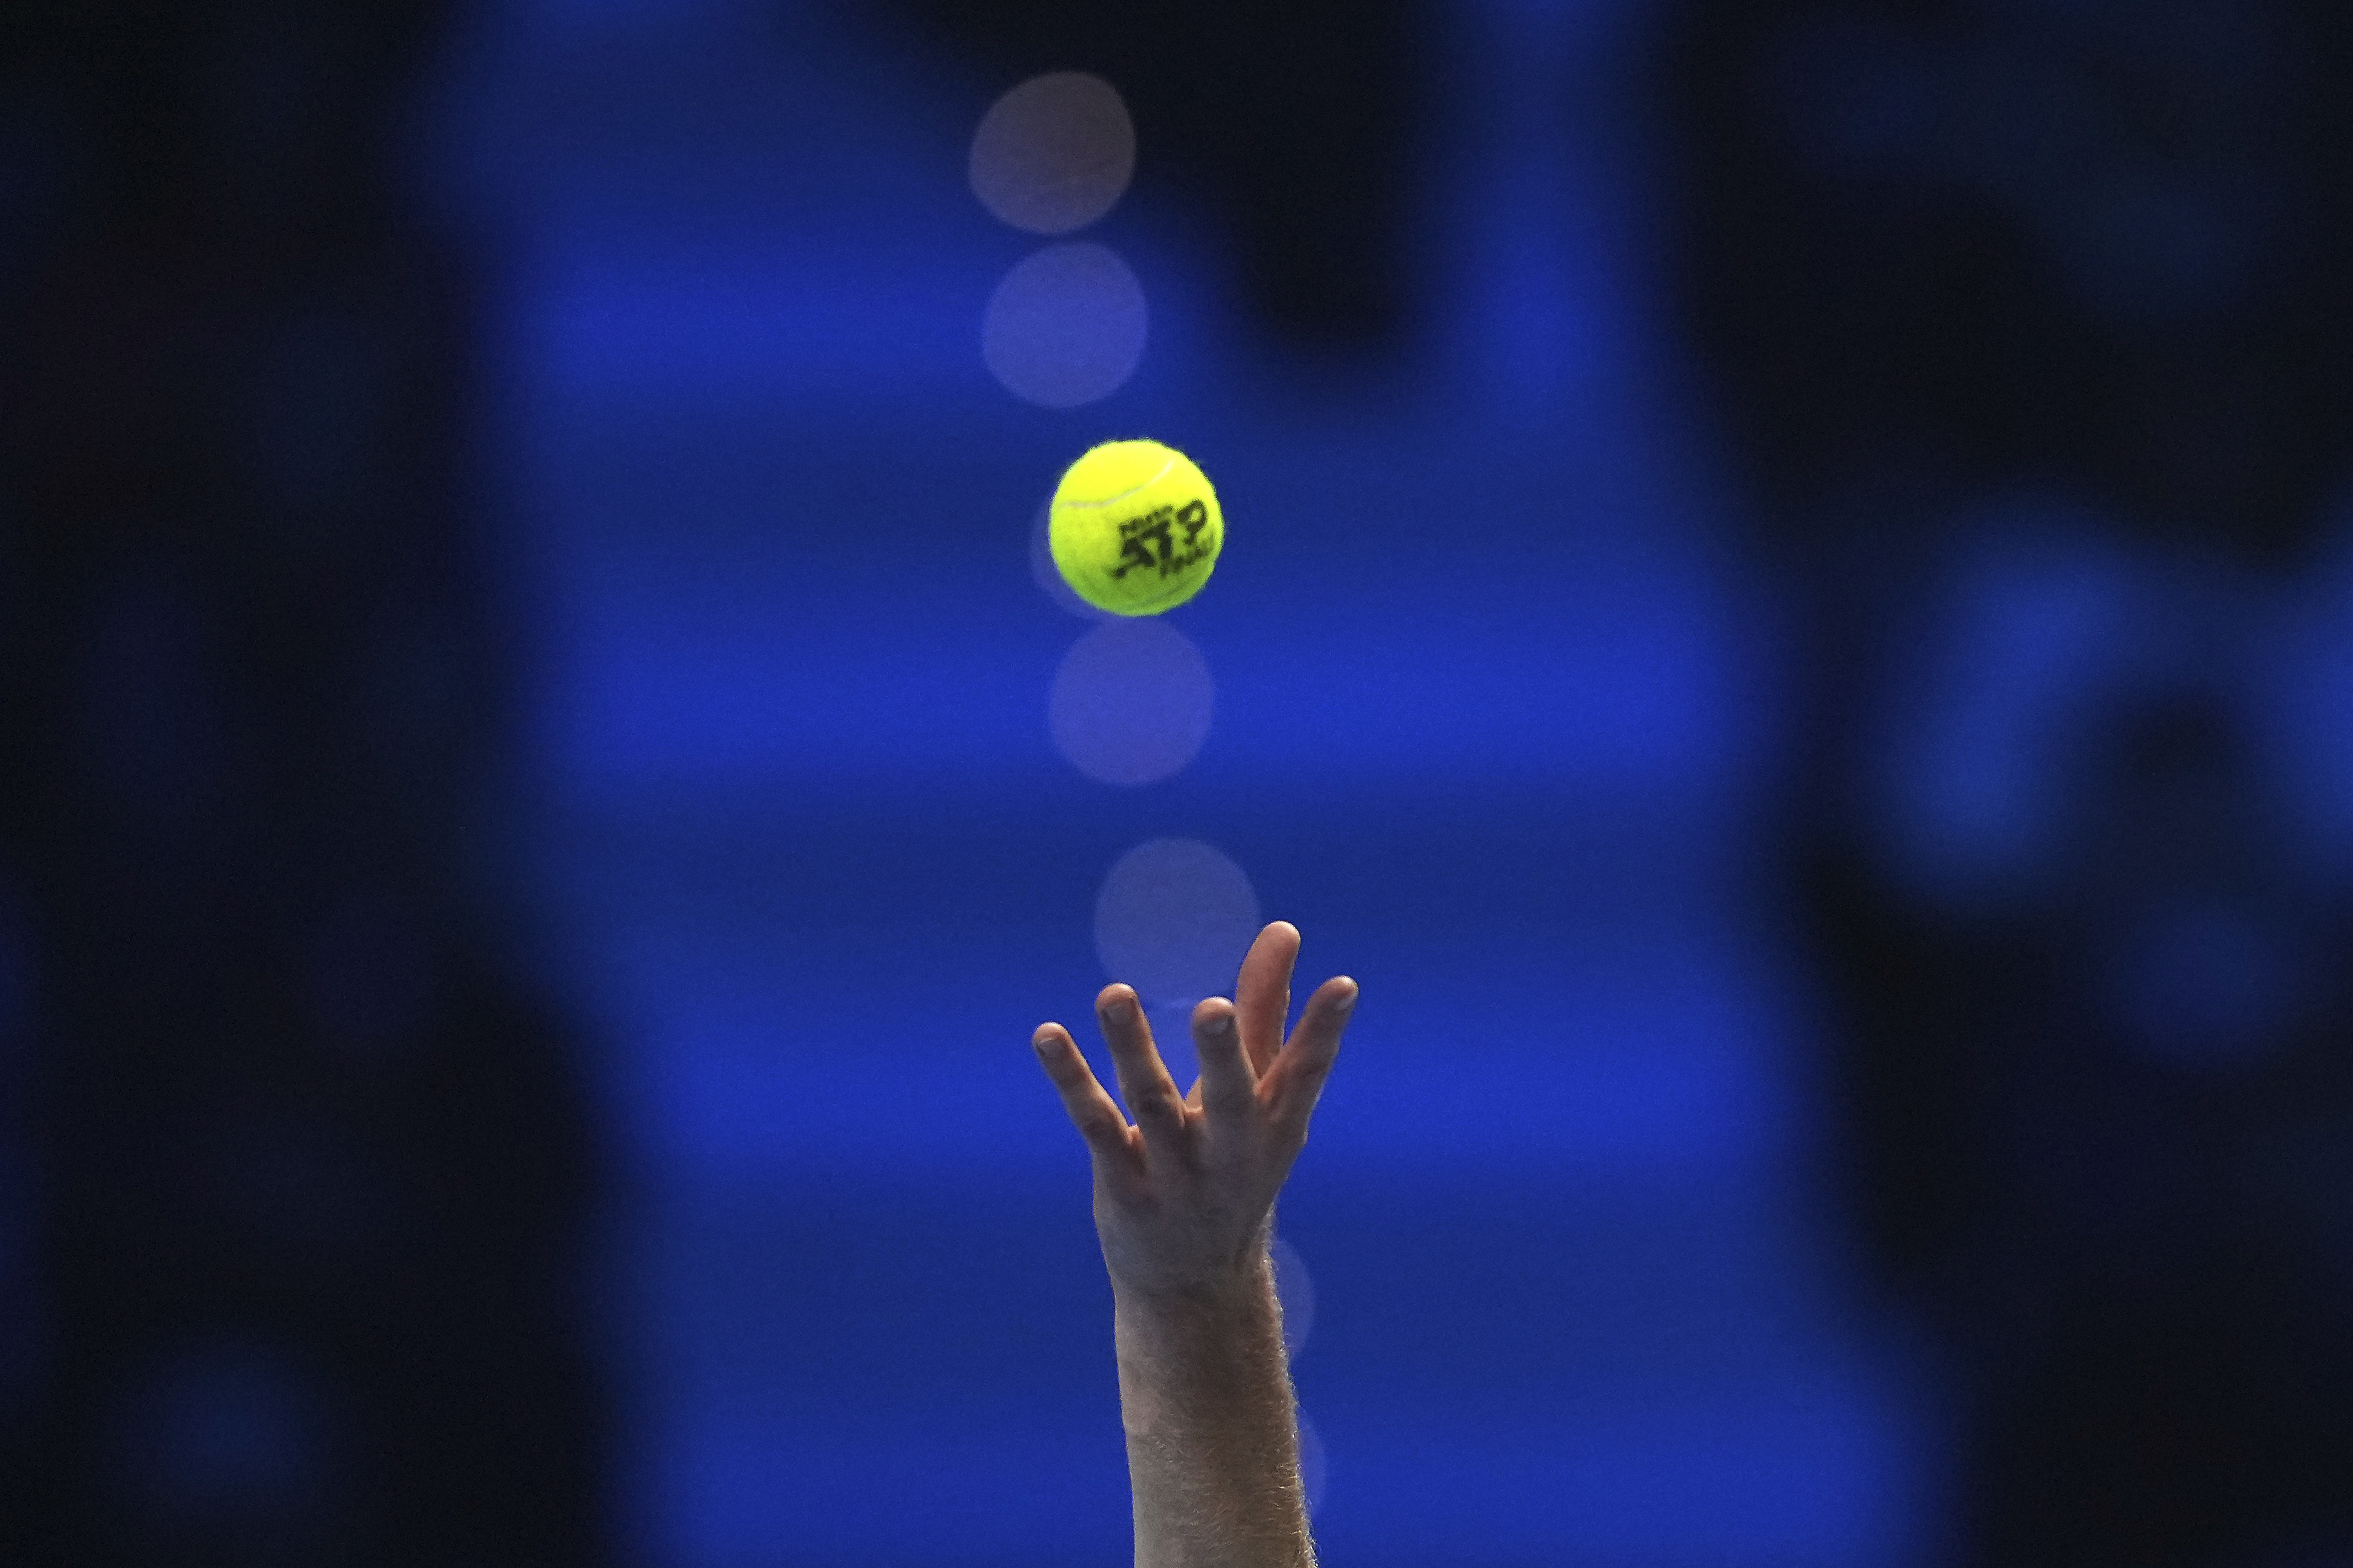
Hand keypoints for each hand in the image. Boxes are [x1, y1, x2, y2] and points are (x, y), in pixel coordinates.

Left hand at [1032, 920, 1357, 1301]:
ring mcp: (1176, 1175)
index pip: (1306, 1076)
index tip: (1343, 984)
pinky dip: (1071, 1081)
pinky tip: (1048, 1035)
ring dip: (1132, 1049)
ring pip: (1151, 1105)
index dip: (1325, 1031)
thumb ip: (1265, 1012)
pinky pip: (1096, 1126)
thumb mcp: (1260, 1102)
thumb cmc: (1233, 1168)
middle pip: (1230, 1100)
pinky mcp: (1124, 1188)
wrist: (1196, 1288)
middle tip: (1214, 1006)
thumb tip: (1283, 929)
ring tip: (1113, 992)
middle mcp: (1232, 1154)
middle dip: (1223, 1054)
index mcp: (1276, 1128)